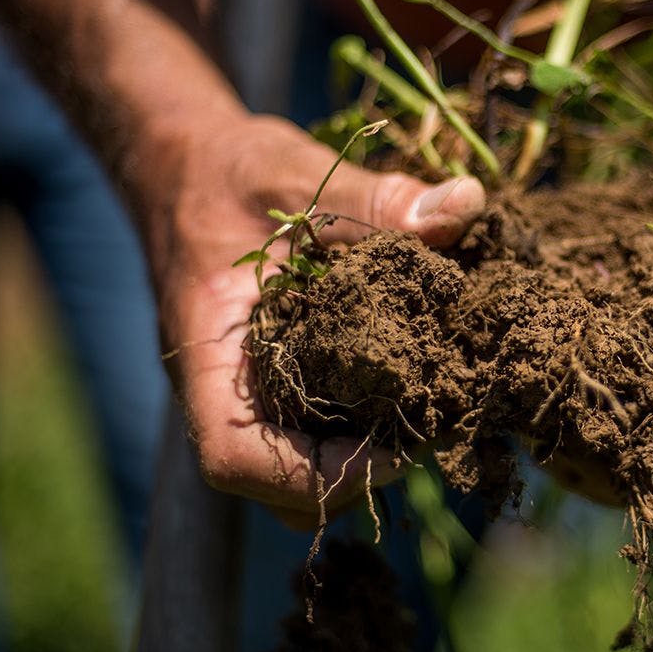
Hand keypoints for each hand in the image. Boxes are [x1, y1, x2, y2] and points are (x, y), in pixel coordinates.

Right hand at [138, 113, 484, 524]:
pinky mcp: (280, 379)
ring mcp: (251, 390)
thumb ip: (375, 198)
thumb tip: (466, 204)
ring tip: (430, 408)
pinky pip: (317, 430)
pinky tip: (416, 380)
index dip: (316, 474)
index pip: (234, 458)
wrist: (186, 164)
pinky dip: (365, 424)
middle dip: (356, 474)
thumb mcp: (297, 173)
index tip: (397, 447)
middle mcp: (225, 388)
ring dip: (363, 458)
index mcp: (208, 352)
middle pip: (276, 487)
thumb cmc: (229, 170)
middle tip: (433, 425)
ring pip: (299, 471)